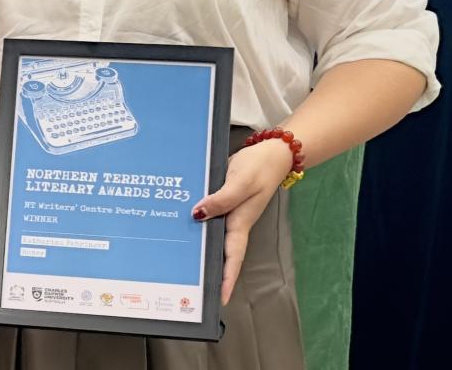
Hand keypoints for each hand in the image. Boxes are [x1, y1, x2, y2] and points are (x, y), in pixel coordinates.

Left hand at [194, 137, 294, 302]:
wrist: (271, 153)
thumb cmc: (259, 168)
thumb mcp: (241, 182)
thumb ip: (221, 200)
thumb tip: (198, 214)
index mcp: (240, 223)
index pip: (233, 257)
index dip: (227, 278)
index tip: (220, 298)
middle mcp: (234, 222)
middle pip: (221, 253)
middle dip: (211, 271)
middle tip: (193, 289)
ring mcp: (229, 213)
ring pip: (213, 236)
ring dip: (201, 248)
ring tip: (181, 265)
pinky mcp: (223, 202)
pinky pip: (209, 217)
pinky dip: (197, 223)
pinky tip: (181, 225)